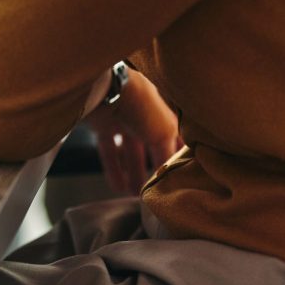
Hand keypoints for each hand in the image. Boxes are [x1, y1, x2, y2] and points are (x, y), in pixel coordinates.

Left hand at [84, 69, 181, 195]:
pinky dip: (113, 168)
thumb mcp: (164, 132)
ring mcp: (121, 118)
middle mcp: (143, 114)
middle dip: (154, 169)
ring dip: (133, 172)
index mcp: (162, 111)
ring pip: (129, 150)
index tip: (183, 176)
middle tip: (156, 191)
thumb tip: (167, 177)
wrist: (104, 89)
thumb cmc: (140, 105)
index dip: (179, 155)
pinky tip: (118, 187)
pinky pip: (109, 149)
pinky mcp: (101, 124)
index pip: (176, 135)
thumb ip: (167, 154)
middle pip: (151, 146)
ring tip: (136, 195)